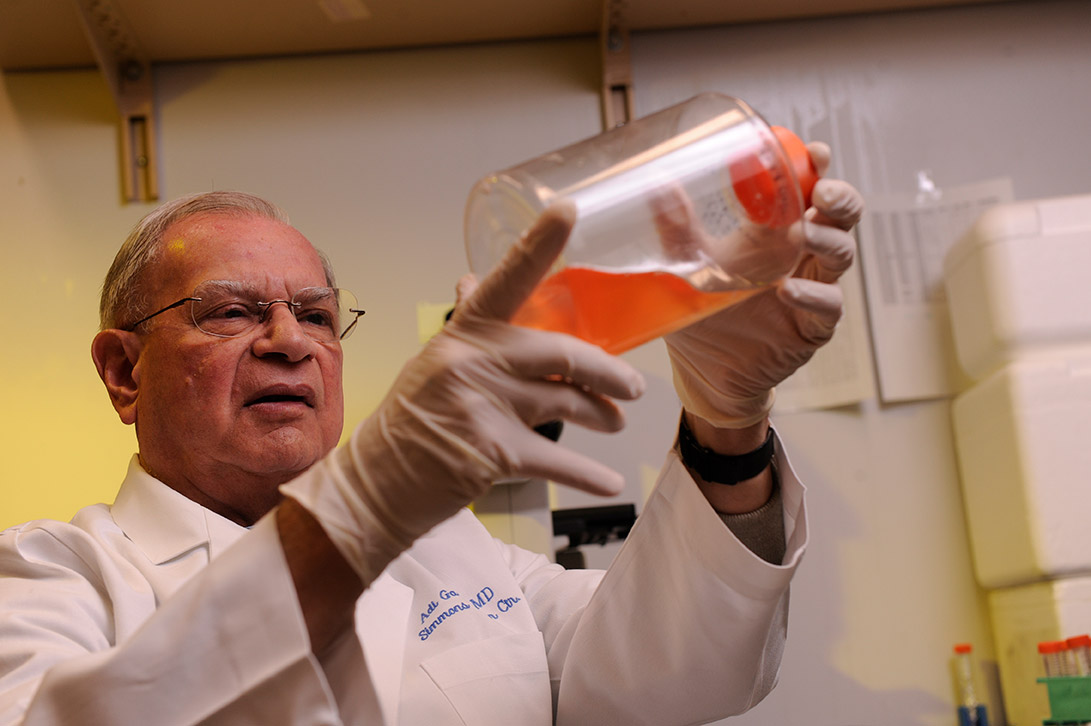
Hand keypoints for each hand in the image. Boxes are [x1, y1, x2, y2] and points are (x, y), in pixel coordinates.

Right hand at [282, 202, 645, 581]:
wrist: (376, 484)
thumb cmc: (411, 422)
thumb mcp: (433, 363)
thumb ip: (466, 329)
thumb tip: (470, 280)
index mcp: (463, 335)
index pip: (505, 281)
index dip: (538, 244)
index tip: (567, 211)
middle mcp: (472, 363)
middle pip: (561, 354)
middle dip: (607, 372)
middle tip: (633, 385)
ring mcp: (482, 407)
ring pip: (566, 404)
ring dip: (601, 415)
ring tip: (614, 422)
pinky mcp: (492, 453)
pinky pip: (555, 459)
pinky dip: (588, 474)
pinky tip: (610, 482)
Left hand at [663, 142, 863, 427]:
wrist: (706, 371)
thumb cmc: (703, 313)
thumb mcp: (686, 266)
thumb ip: (677, 228)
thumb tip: (657, 185)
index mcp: (776, 231)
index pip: (809, 188)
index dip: (817, 167)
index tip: (815, 152)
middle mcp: (802, 255)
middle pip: (841, 215)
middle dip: (840, 198)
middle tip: (823, 192)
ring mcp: (813, 290)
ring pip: (842, 255)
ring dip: (829, 240)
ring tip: (806, 234)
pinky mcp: (814, 327)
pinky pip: (828, 306)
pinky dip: (812, 295)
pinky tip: (787, 290)